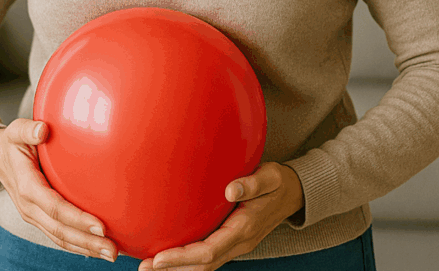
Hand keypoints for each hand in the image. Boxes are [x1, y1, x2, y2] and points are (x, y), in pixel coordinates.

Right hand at [0, 119, 119, 262]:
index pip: (55, 207)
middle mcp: (29, 207)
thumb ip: (29, 130)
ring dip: (85, 248)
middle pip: (60, 230)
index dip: (77, 218)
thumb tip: (43, 130)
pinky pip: (58, 236)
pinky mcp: (39, 218)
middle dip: (87, 242)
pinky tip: (95, 249)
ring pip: (60, 238)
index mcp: (27, 186)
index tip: (100, 226)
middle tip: (112, 250)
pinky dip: (77, 246)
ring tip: (109, 254)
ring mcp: (33, 216)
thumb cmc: (12, 143)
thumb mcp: (16, 131)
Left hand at [137, 162, 304, 270]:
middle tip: (144, 268)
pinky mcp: (232, 241)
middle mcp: (239, 242)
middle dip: (173, 269)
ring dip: (178, 269)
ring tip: (149, 267)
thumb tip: (229, 190)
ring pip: (204, 265)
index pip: (209, 251)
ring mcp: (236, 245)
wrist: (294, 193)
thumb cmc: (279, 182)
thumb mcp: (271, 176)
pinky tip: (170, 256)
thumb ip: (252, 183)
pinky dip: (187, 261)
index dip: (183, 257)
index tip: (159, 258)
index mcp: (245, 229)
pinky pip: (208, 257)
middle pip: (203, 266)